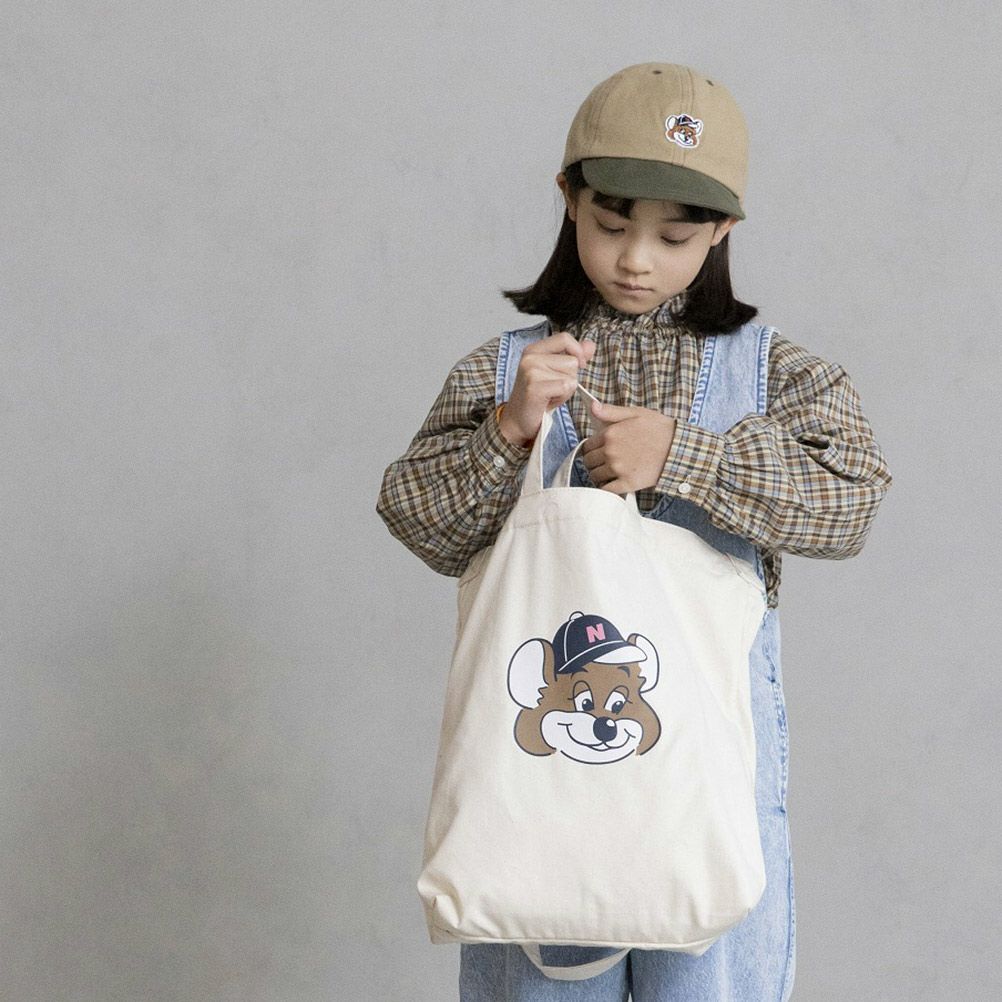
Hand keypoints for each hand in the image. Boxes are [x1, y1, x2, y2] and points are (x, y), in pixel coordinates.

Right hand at [499, 332, 595, 446]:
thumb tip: (591, 345)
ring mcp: (531, 371)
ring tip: (550, 395)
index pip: (564, 338)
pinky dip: (562, 398)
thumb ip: (573, 356)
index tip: (580, 365)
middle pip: (572, 361)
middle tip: (553, 389)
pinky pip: (565, 387)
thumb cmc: (538, 397)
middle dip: (570, 378)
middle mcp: (530, 357)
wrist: (518, 420)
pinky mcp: (534, 387)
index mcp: (534, 350)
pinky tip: (549, 401)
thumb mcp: (556, 372)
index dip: (577, 351)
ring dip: (566, 390)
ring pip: (571, 376)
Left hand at [580, 401, 677, 493]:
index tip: (598, 451)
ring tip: (608, 473)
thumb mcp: (636, 413)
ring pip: (595, 475)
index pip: (587, 445)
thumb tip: (593, 407)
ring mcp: (618, 469)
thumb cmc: (660, 429)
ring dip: (599, 475)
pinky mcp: (627, 483)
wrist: (679, 449)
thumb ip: (611, 411)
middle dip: (593, 462)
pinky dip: (606, 488)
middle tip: (602, 462)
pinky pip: (606, 490)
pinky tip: (612, 483)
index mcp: (610, 434)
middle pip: (589, 461)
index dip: (592, 448)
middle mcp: (610, 452)